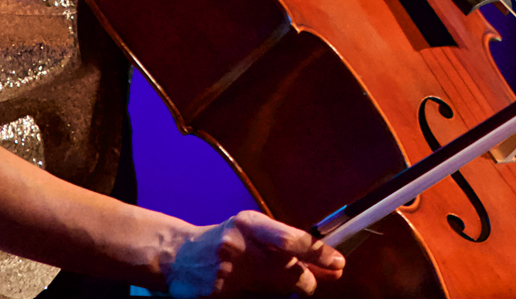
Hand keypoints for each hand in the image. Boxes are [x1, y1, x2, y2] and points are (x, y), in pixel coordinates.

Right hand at [166, 211, 345, 296]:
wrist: (177, 256)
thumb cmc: (225, 242)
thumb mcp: (256, 234)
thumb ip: (291, 248)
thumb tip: (333, 267)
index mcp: (248, 224)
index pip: (290, 239)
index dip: (318, 253)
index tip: (338, 263)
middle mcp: (236, 246)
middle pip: (287, 273)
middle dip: (305, 282)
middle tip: (307, 285)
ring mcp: (224, 275)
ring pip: (273, 294)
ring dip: (281, 294)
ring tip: (265, 283)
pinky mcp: (213, 298)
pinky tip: (247, 292)